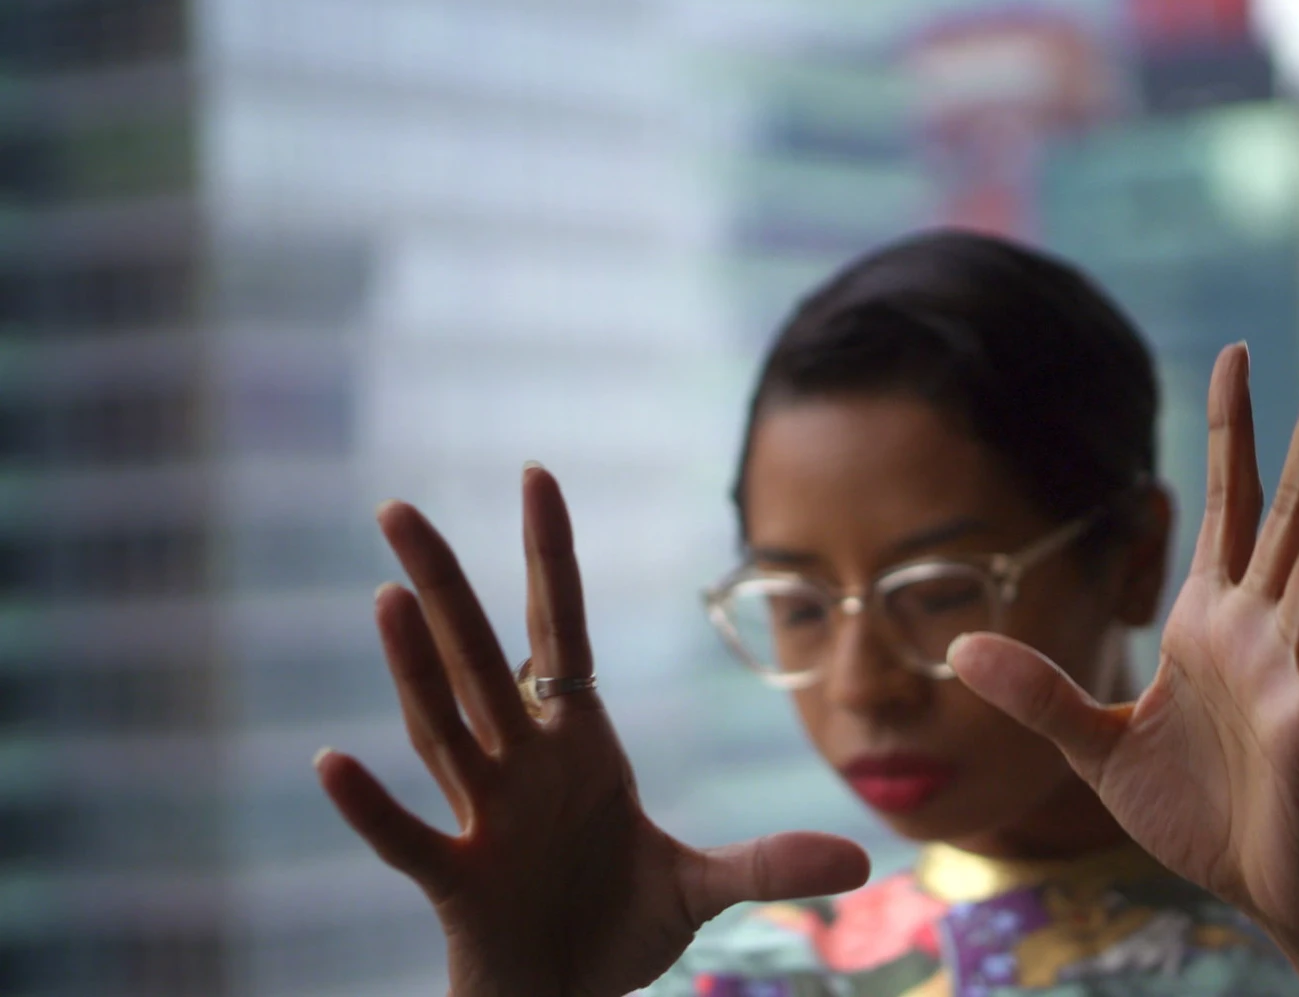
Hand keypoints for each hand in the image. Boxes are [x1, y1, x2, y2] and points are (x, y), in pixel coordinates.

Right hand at [315, 465, 869, 996]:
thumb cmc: (615, 930)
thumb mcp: (700, 892)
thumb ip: (766, 866)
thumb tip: (860, 860)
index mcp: (579, 748)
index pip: (560, 633)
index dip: (550, 559)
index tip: (538, 476)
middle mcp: (524, 768)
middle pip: (480, 661)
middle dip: (445, 588)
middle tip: (398, 509)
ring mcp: (487, 821)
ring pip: (444, 730)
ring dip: (415, 669)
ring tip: (387, 597)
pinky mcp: (461, 884)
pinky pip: (410, 838)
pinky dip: (370, 806)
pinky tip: (330, 760)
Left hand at [950, 340, 1298, 948]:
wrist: (1255, 889)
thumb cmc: (1194, 811)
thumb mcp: (1095, 747)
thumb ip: (1039, 693)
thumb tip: (959, 648)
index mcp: (1211, 620)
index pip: (1227, 504)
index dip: (1232, 429)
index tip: (1239, 353)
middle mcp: (1260, 630)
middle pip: (1291, 508)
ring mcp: (1289, 676)